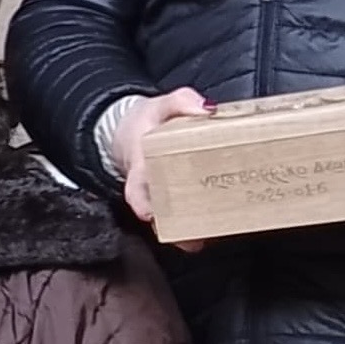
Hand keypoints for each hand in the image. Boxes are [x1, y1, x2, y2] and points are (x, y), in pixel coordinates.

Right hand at [104, 89, 212, 227]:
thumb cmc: (149, 122)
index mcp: (141, 162)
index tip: (148, 214)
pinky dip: (193, 226)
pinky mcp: (175, 197)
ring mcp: (160, 194)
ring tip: (198, 242)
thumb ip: (181, 102)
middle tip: (189, 237)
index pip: (136, 184)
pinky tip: (209, 235)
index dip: (141, 200)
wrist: (135, 132)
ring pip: (168, 217)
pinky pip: (182, 214)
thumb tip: (207, 110)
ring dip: (182, 232)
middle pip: (156, 208)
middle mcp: (148, 184)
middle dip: (170, 224)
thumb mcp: (162, 105)